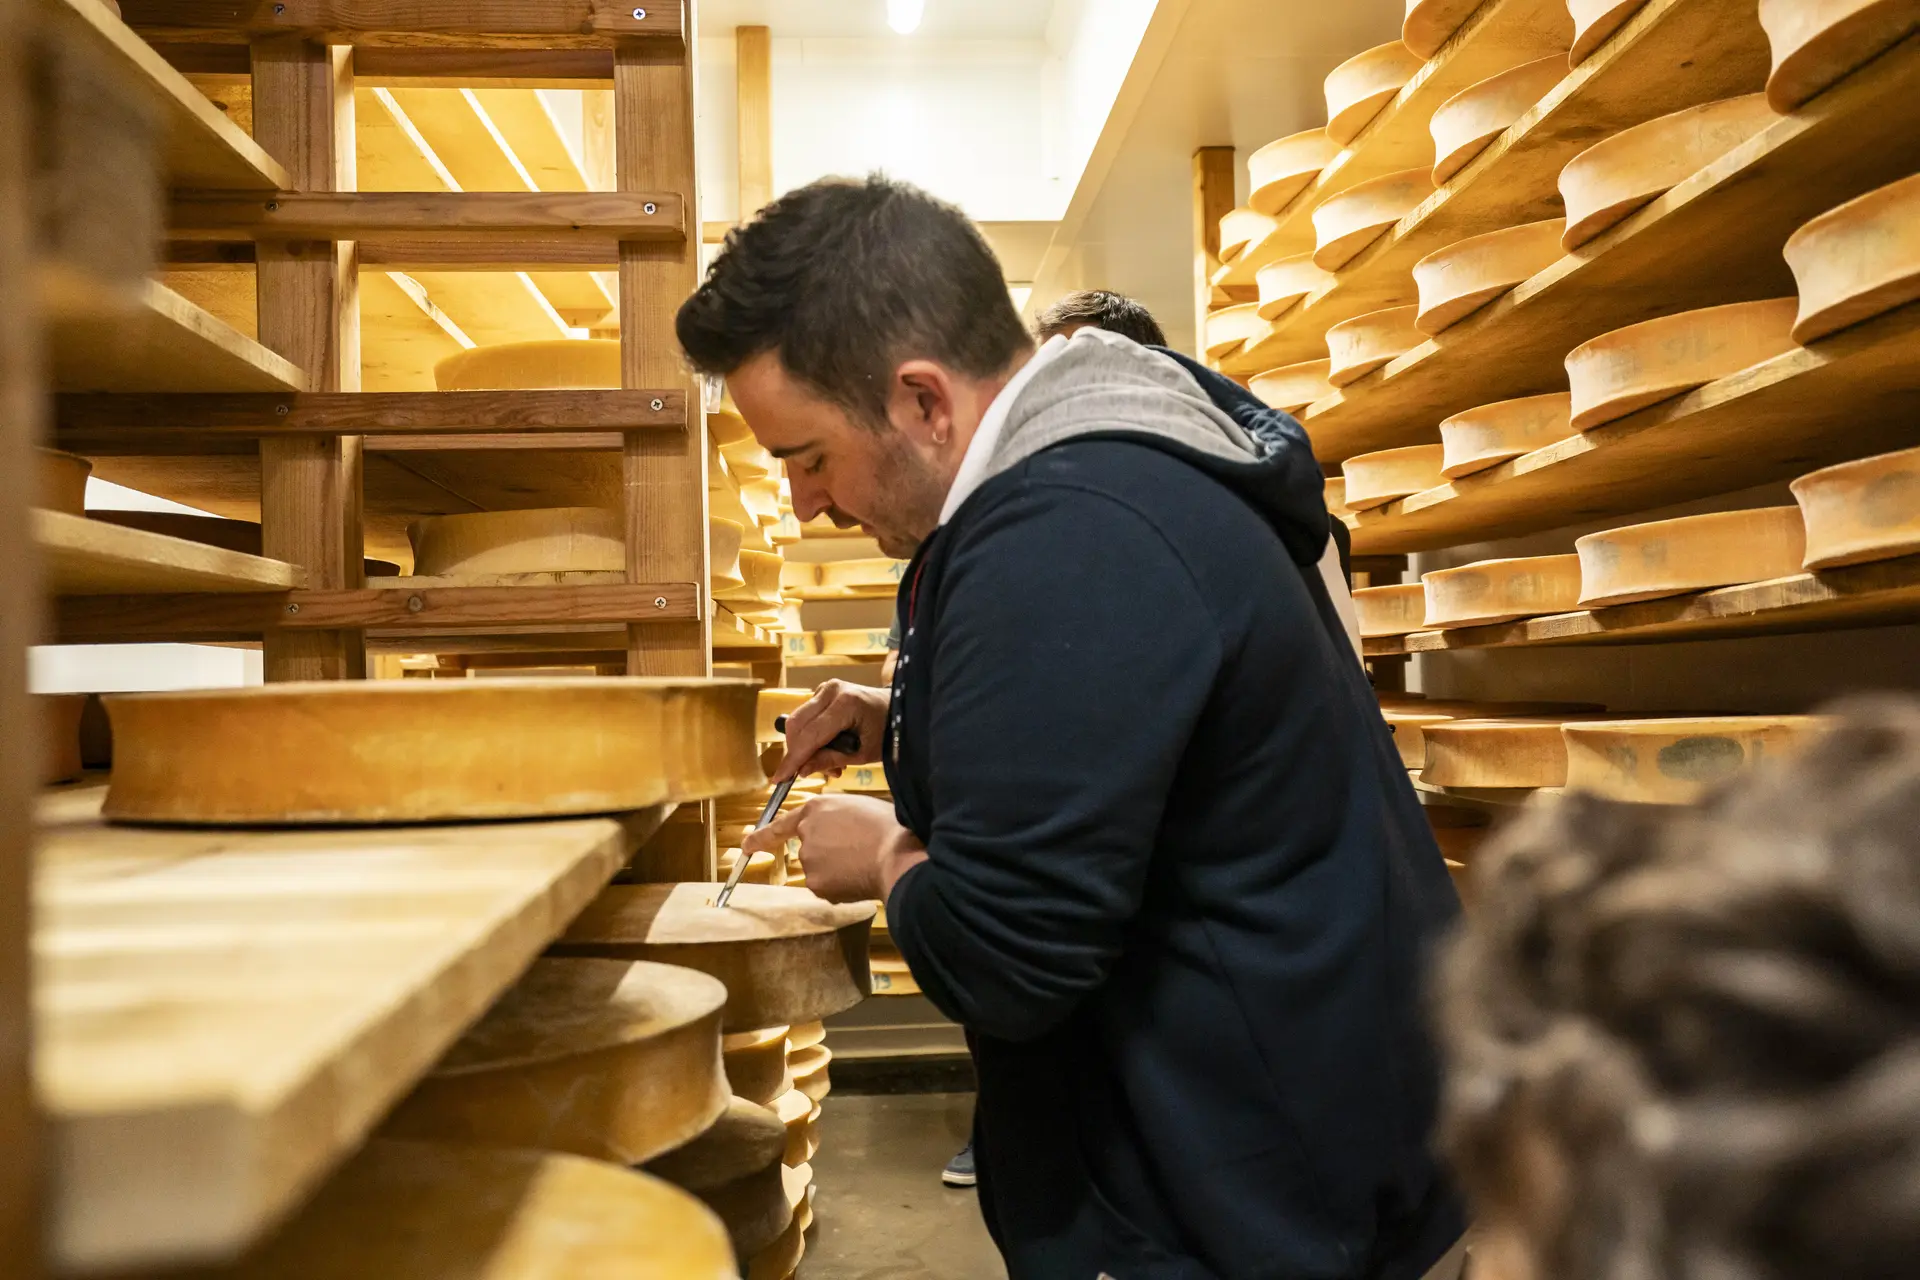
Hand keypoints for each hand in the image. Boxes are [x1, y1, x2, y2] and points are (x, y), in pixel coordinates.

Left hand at [742, 794, 925, 902]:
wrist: (896, 856)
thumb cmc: (887, 828)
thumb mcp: (859, 807)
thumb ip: (836, 818)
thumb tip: (835, 833)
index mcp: (817, 809)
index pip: (781, 824)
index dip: (761, 836)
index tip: (745, 845)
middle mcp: (806, 832)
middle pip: (810, 849)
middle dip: (829, 854)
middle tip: (858, 851)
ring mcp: (808, 859)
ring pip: (820, 870)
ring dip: (836, 870)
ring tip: (863, 862)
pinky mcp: (815, 883)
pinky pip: (827, 887)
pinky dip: (840, 886)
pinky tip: (859, 877)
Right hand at [775, 680, 887, 781]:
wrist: (899, 709)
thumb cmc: (887, 732)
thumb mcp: (862, 754)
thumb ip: (830, 760)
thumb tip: (801, 771)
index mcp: (846, 704)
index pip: (809, 734)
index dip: (793, 759)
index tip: (779, 778)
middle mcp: (832, 690)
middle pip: (796, 724)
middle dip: (796, 752)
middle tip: (809, 771)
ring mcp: (827, 687)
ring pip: (798, 720)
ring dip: (804, 746)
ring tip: (830, 764)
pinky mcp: (823, 691)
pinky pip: (806, 716)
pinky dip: (810, 735)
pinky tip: (828, 748)